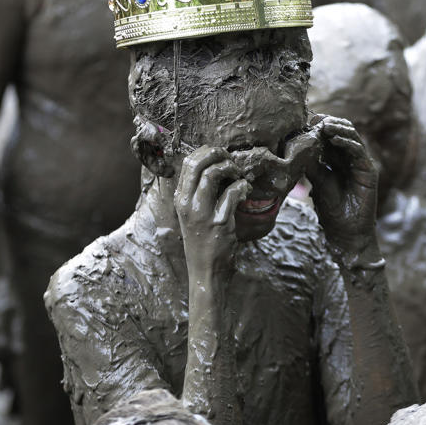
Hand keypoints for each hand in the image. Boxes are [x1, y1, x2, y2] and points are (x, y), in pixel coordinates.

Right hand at [174, 146, 251, 282]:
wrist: (205, 271)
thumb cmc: (203, 242)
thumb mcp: (193, 215)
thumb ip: (199, 193)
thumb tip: (216, 168)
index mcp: (180, 199)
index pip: (188, 163)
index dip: (206, 152)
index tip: (220, 156)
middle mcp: (186, 204)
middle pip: (198, 163)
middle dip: (218, 154)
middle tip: (231, 161)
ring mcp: (201, 213)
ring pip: (213, 173)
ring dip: (230, 169)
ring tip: (239, 176)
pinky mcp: (219, 222)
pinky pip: (232, 193)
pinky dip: (242, 187)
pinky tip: (245, 191)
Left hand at [307, 116, 379, 259]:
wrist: (344, 231)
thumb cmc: (330, 208)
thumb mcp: (316, 180)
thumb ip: (310, 162)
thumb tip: (296, 143)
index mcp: (337, 159)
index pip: (329, 136)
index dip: (318, 126)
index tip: (303, 120)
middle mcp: (350, 158)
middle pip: (341, 131)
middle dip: (327, 123)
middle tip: (313, 118)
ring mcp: (360, 163)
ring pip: (352, 137)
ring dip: (337, 128)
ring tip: (323, 125)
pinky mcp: (369, 171)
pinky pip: (358, 151)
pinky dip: (347, 142)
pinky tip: (334, 137)